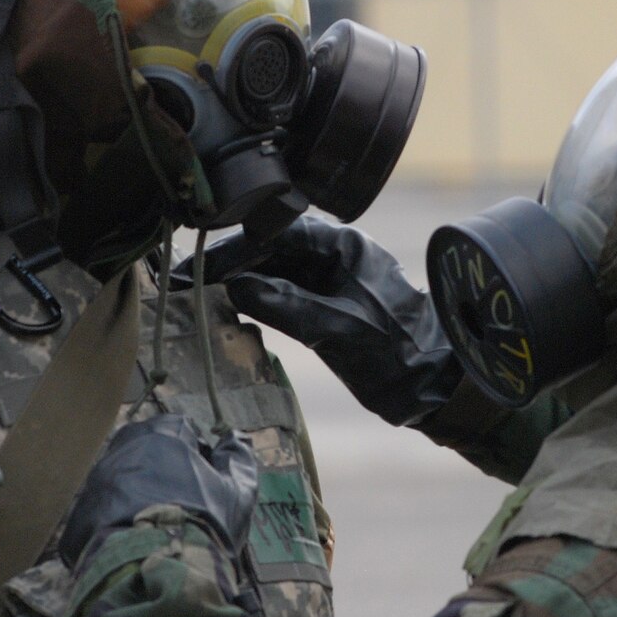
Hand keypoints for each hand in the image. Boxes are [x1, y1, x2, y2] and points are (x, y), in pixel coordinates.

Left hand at [61, 415, 259, 566]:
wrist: (155, 570)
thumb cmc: (203, 525)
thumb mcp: (237, 492)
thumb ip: (238, 458)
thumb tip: (237, 436)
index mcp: (164, 436)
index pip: (182, 428)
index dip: (198, 453)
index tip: (206, 480)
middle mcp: (125, 448)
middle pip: (146, 448)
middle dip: (163, 468)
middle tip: (180, 500)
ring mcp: (98, 479)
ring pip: (123, 477)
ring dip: (139, 493)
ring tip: (156, 523)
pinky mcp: (80, 511)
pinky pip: (102, 507)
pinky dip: (117, 518)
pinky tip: (135, 539)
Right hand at [202, 215, 462, 427]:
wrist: (433, 383)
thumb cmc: (397, 350)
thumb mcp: (337, 328)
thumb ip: (286, 305)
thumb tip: (235, 287)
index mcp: (343, 246)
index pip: (276, 233)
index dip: (234, 249)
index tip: (200, 267)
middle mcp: (334, 254)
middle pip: (269, 249)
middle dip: (227, 265)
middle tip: (184, 282)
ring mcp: (330, 279)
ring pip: (272, 271)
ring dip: (237, 282)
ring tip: (195, 296)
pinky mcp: (326, 304)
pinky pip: (282, 293)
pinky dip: (255, 300)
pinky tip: (227, 310)